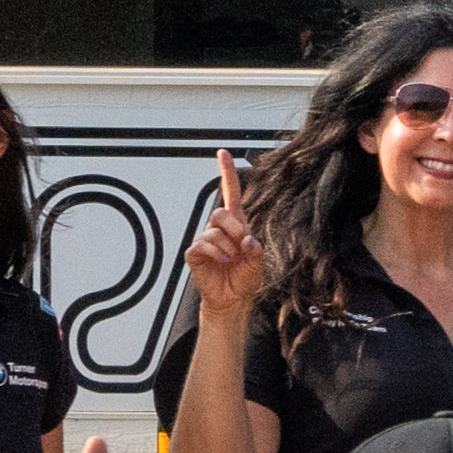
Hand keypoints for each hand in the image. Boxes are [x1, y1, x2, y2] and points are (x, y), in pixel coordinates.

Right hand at [177, 179, 264, 328]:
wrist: (232, 299)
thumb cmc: (244, 279)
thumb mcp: (258, 263)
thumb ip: (256, 250)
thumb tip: (247, 239)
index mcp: (237, 225)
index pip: (231, 193)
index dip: (227, 172)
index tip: (223, 153)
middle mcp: (219, 229)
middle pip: (220, 212)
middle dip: (234, 228)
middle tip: (242, 246)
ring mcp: (206, 240)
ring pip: (213, 230)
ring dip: (227, 246)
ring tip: (231, 259)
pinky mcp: (195, 253)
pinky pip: (201, 244)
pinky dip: (214, 252)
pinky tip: (221, 261)